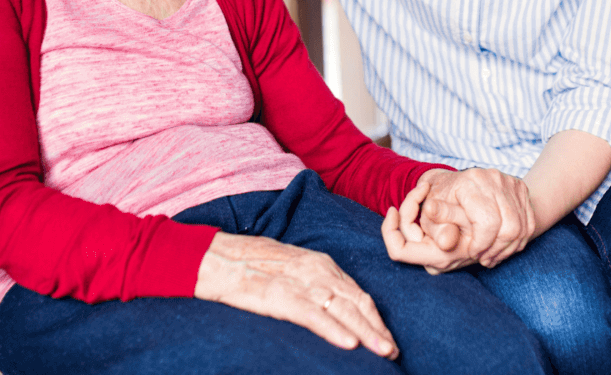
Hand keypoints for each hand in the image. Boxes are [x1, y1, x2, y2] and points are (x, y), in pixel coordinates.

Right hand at [195, 232, 397, 358]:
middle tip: (393, 351)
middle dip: (378, 328)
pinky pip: (314, 316)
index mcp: (321, 264)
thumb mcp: (292, 268)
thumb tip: (334, 306)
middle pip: (357, 301)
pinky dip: (334, 330)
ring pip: (343, 309)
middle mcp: (317, 271)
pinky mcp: (281, 297)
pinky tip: (349, 343)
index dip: (375, 317)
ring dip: (366, 333)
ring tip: (383, 351)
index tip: (387, 337)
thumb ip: (315, 283)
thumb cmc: (251, 265)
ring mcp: (301, 284)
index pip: (358, 293)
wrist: (218, 258)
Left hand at [382, 169, 534, 272]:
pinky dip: (517, 240)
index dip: (482, 244)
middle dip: (497, 249)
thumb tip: (446, 243)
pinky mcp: (520, 188)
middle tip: (483, 259)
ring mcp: (509, 181)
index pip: (488, 222)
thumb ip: (438, 230)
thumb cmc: (439, 202)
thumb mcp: (429, 216)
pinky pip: (528, 223)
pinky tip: (501, 247)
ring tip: (491, 256)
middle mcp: (493, 177)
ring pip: (521, 227)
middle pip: (509, 227)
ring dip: (507, 248)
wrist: (451, 183)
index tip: (472, 253)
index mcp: (470, 182)